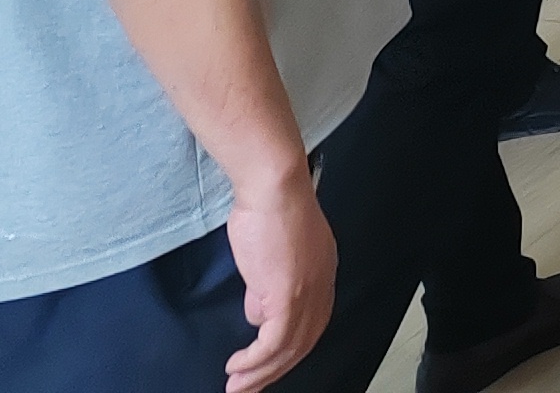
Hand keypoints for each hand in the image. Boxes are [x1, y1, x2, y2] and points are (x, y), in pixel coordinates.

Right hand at [220, 174, 336, 392]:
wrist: (273, 187)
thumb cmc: (267, 211)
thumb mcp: (270, 255)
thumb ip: (267, 285)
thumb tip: (257, 312)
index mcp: (322, 273)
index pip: (312, 322)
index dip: (289, 348)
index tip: (266, 365)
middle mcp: (322, 285)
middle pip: (304, 341)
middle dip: (274, 370)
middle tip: (248, 388)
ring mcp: (308, 291)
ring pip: (289, 348)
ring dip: (261, 373)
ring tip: (237, 387)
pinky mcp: (288, 295)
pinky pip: (274, 342)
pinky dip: (256, 361)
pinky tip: (238, 367)